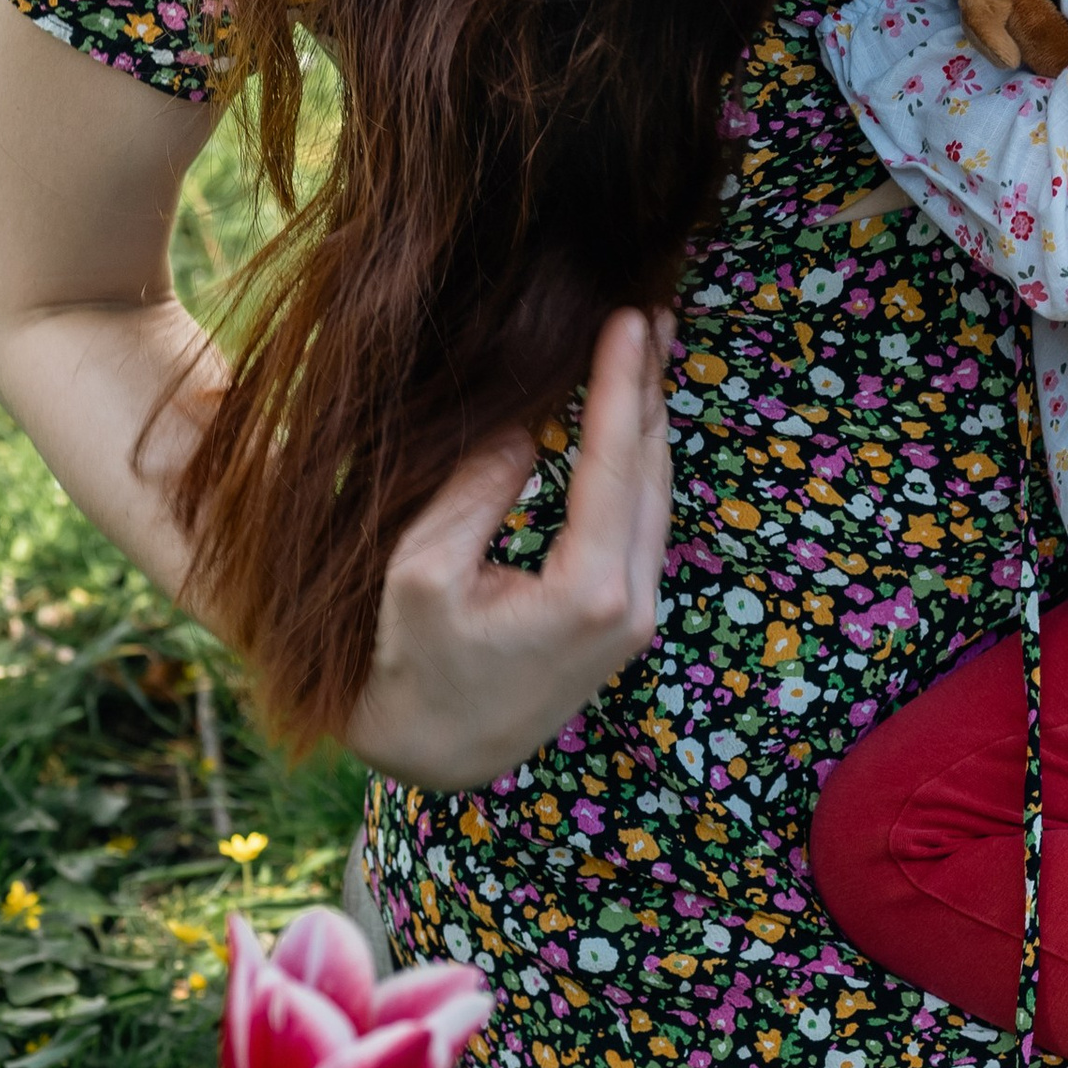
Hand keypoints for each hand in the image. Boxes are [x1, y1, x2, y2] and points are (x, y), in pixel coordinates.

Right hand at [344, 307, 673, 789]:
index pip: (614, 464)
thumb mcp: (420, 574)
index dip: (621, 384)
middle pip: (650, 473)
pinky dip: (640, 464)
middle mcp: (629, 605)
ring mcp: (635, 617)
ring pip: (655, 498)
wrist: (436, 753)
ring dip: (652, 421)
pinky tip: (633, 423)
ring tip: (653, 352)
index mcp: (587, 592)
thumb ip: (475, 494)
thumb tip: (525, 426)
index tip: (632, 319)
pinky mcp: (624, 621)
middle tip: (656, 313)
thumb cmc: (411, 664)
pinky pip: (643, 524)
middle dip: (652, 389)